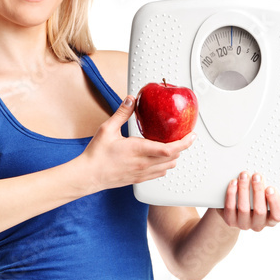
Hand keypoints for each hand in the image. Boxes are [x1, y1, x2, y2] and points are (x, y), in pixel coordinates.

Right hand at [80, 96, 195, 192]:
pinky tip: (159, 158)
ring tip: (173, 146)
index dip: (184, 142)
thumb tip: (131, 99)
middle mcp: (143, 164)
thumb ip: (121, 113)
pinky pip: (159, 174)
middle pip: (173, 158)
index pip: (169, 149)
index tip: (191, 135)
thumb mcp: (107, 129)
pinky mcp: (138, 179)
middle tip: (185, 137)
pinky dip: (164, 165)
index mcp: (138, 149)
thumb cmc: (96, 154)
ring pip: (168, 167)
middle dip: (182, 148)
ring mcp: (142, 173)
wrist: (88, 175)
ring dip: (174, 157)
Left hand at [215, 171, 279, 230]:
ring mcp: (243, 224)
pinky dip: (232, 193)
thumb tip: (263, 177)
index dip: (275, 202)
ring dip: (244, 189)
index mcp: (270, 219)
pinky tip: (234, 183)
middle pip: (260, 211)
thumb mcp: (264, 197)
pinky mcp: (230, 221)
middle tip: (256, 176)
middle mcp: (258, 224)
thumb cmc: (254, 201)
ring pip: (244, 208)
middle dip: (258, 190)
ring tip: (244, 176)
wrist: (235, 212)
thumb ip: (266, 190)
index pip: (277, 215)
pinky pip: (230, 207)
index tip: (271, 188)